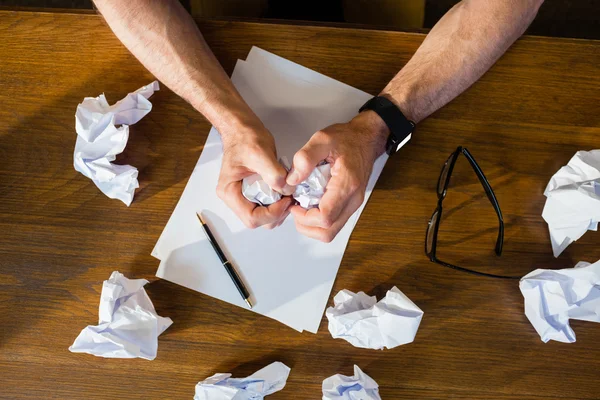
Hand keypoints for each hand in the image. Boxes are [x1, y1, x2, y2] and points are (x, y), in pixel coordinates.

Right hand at [217, 121, 293, 228]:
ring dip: (279, 209)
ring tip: (289, 192)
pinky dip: (279, 202)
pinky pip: (268, 205)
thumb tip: (286, 190)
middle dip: (277, 213)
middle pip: (259, 221)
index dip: (272, 213)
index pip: (252, 218)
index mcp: (229, 192)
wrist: (242, 127)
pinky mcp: (254, 192)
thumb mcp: (260, 154)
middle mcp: (235, 197)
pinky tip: (285, 189)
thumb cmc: (245, 137)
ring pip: (265, 216)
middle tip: (290, 197)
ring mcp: (245, 196)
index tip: (286, 200)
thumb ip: (273, 174)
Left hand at [286, 110, 388, 241]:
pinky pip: (334, 223)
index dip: (304, 217)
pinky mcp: (350, 205)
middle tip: (295, 209)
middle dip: (306, 226)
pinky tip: (310, 204)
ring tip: (301, 207)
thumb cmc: (346, 139)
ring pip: (331, 231)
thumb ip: (305, 158)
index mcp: (346, 184)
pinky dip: (318, 221)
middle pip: (328, 232)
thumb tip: (292, 180)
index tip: (294, 204)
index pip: (325, 217)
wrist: (365, 139)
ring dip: (311, 225)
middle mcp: (353, 199)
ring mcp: (353, 204)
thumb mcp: (322, 140)